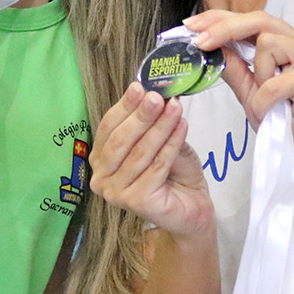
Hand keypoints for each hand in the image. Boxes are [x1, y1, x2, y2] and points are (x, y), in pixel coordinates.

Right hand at [90, 83, 214, 239]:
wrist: (192, 206)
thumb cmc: (173, 172)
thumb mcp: (161, 140)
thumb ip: (153, 122)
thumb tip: (155, 93)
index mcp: (101, 159)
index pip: (108, 128)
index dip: (124, 106)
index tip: (140, 87)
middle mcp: (101, 177)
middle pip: (120, 140)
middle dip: (141, 116)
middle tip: (157, 97)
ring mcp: (115, 193)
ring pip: (139, 153)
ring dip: (159, 127)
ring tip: (175, 108)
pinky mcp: (135, 202)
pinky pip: (155, 167)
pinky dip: (170, 145)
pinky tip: (182, 127)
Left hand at [185, 9, 293, 186]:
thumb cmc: (286, 122)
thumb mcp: (251, 92)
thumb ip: (235, 68)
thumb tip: (210, 47)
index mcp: (288, 42)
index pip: (251, 20)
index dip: (220, 19)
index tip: (192, 25)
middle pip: (259, 21)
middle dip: (224, 28)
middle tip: (199, 42)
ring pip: (268, 44)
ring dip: (257, 75)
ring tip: (267, 99)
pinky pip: (274, 82)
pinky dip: (264, 100)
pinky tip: (273, 111)